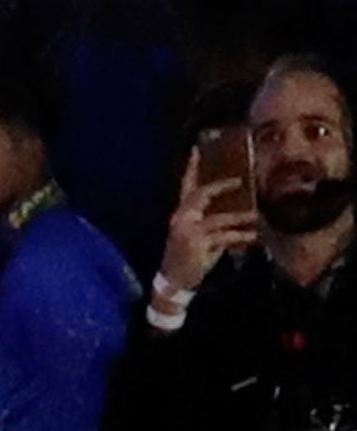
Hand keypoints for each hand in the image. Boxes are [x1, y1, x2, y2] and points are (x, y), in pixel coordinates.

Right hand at [158, 148, 259, 294]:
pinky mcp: (199, 245)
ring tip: (255, 215)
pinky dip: (239, 236)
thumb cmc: (185, 259)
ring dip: (238, 217)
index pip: (186, 185)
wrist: (173, 281)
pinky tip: (252, 236)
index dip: (192, 167)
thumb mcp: (195, 239)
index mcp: (180, 213)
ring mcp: (189, 231)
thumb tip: (231, 219)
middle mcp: (182, 217)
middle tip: (239, 180)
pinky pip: (224, 238)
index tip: (198, 149)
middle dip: (221, 186)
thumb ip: (210, 227)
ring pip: (218, 218)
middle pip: (201, 194)